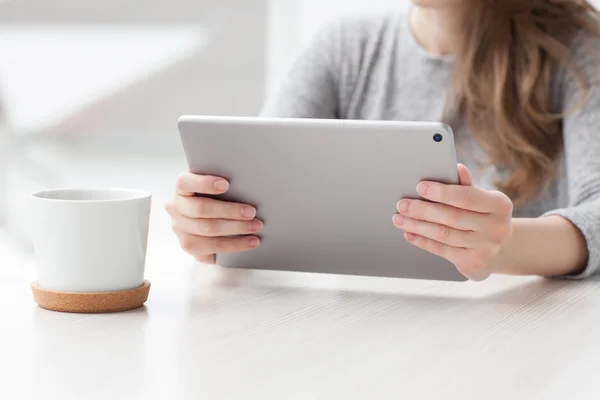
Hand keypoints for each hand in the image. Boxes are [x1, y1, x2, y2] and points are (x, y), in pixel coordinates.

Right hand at [165, 172, 261, 263]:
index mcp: (181, 189)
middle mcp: (176, 209)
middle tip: (251, 212)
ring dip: (236, 229)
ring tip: (256, 226)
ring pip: (208, 230)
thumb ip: (222, 183)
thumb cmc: (215, 197)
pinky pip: (213, 248)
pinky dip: (236, 244)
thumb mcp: (214, 186)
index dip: (204, 183)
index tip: (226, 184)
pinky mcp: (190, 247)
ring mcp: (181, 230)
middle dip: (229, 211)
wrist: (208, 218)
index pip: (185, 183)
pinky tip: (251, 241)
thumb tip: (246, 182)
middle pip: (200, 209)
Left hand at [393, 164, 513, 280]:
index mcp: (500, 205)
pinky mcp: (473, 263)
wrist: (500, 248)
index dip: (442, 192)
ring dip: (417, 226)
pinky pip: (442, 250)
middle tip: (402, 205)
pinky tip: (409, 233)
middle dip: (423, 210)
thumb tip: (456, 168)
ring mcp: (486, 248)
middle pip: (453, 217)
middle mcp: (497, 228)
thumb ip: (466, 185)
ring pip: (444, 235)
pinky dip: (423, 241)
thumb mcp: (482, 198)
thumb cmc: (483, 215)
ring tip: (399, 219)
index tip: (419, 187)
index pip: (468, 197)